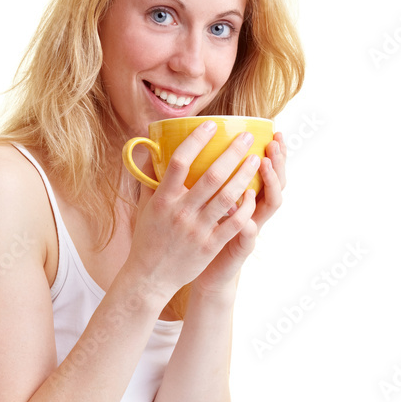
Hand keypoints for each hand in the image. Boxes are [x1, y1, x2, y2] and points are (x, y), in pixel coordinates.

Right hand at [127, 123, 268, 299]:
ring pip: (227, 197)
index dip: (196, 140)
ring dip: (244, 175)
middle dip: (232, 153)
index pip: (179, 162)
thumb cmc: (148, 238)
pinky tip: (254, 193)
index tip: (212, 125)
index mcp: (163, 199)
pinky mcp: (210, 246)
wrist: (150, 276)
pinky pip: (234, 223)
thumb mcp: (144, 206)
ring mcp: (197, 230)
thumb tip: (151, 149)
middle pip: (210, 175)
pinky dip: (246, 207)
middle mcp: (181, 212)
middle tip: (246, 138)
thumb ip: (149, 178)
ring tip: (256, 159)